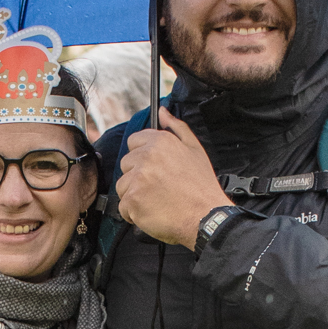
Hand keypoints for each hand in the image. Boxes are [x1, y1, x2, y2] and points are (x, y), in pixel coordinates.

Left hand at [116, 110, 227, 247]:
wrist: (205, 216)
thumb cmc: (201, 186)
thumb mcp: (195, 149)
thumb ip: (176, 128)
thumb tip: (162, 112)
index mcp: (160, 142)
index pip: (134, 142)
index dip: (142, 157)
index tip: (154, 169)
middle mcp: (147, 157)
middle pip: (126, 165)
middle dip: (138, 176)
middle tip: (158, 187)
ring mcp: (138, 179)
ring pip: (122, 186)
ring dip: (135, 195)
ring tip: (156, 200)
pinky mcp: (132, 200)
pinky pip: (123, 206)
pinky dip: (134, 213)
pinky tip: (152, 212)